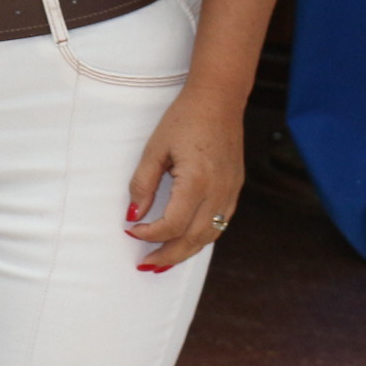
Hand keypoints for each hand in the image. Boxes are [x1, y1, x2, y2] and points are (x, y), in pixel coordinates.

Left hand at [125, 86, 245, 271]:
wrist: (219, 101)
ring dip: (185, 252)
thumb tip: (132, 215)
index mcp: (197, 182)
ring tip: (163, 261)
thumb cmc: (183, 120)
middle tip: (146, 265)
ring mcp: (231, 193)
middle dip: (168, 256)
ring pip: (210, 236)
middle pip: (193, 239)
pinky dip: (201, 237)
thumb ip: (142, 184)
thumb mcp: (155, 149)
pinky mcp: (234, 190)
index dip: (150, 234)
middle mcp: (219, 193)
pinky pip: (219, 224)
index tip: (131, 231)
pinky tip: (185, 241)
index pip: (172, 224)